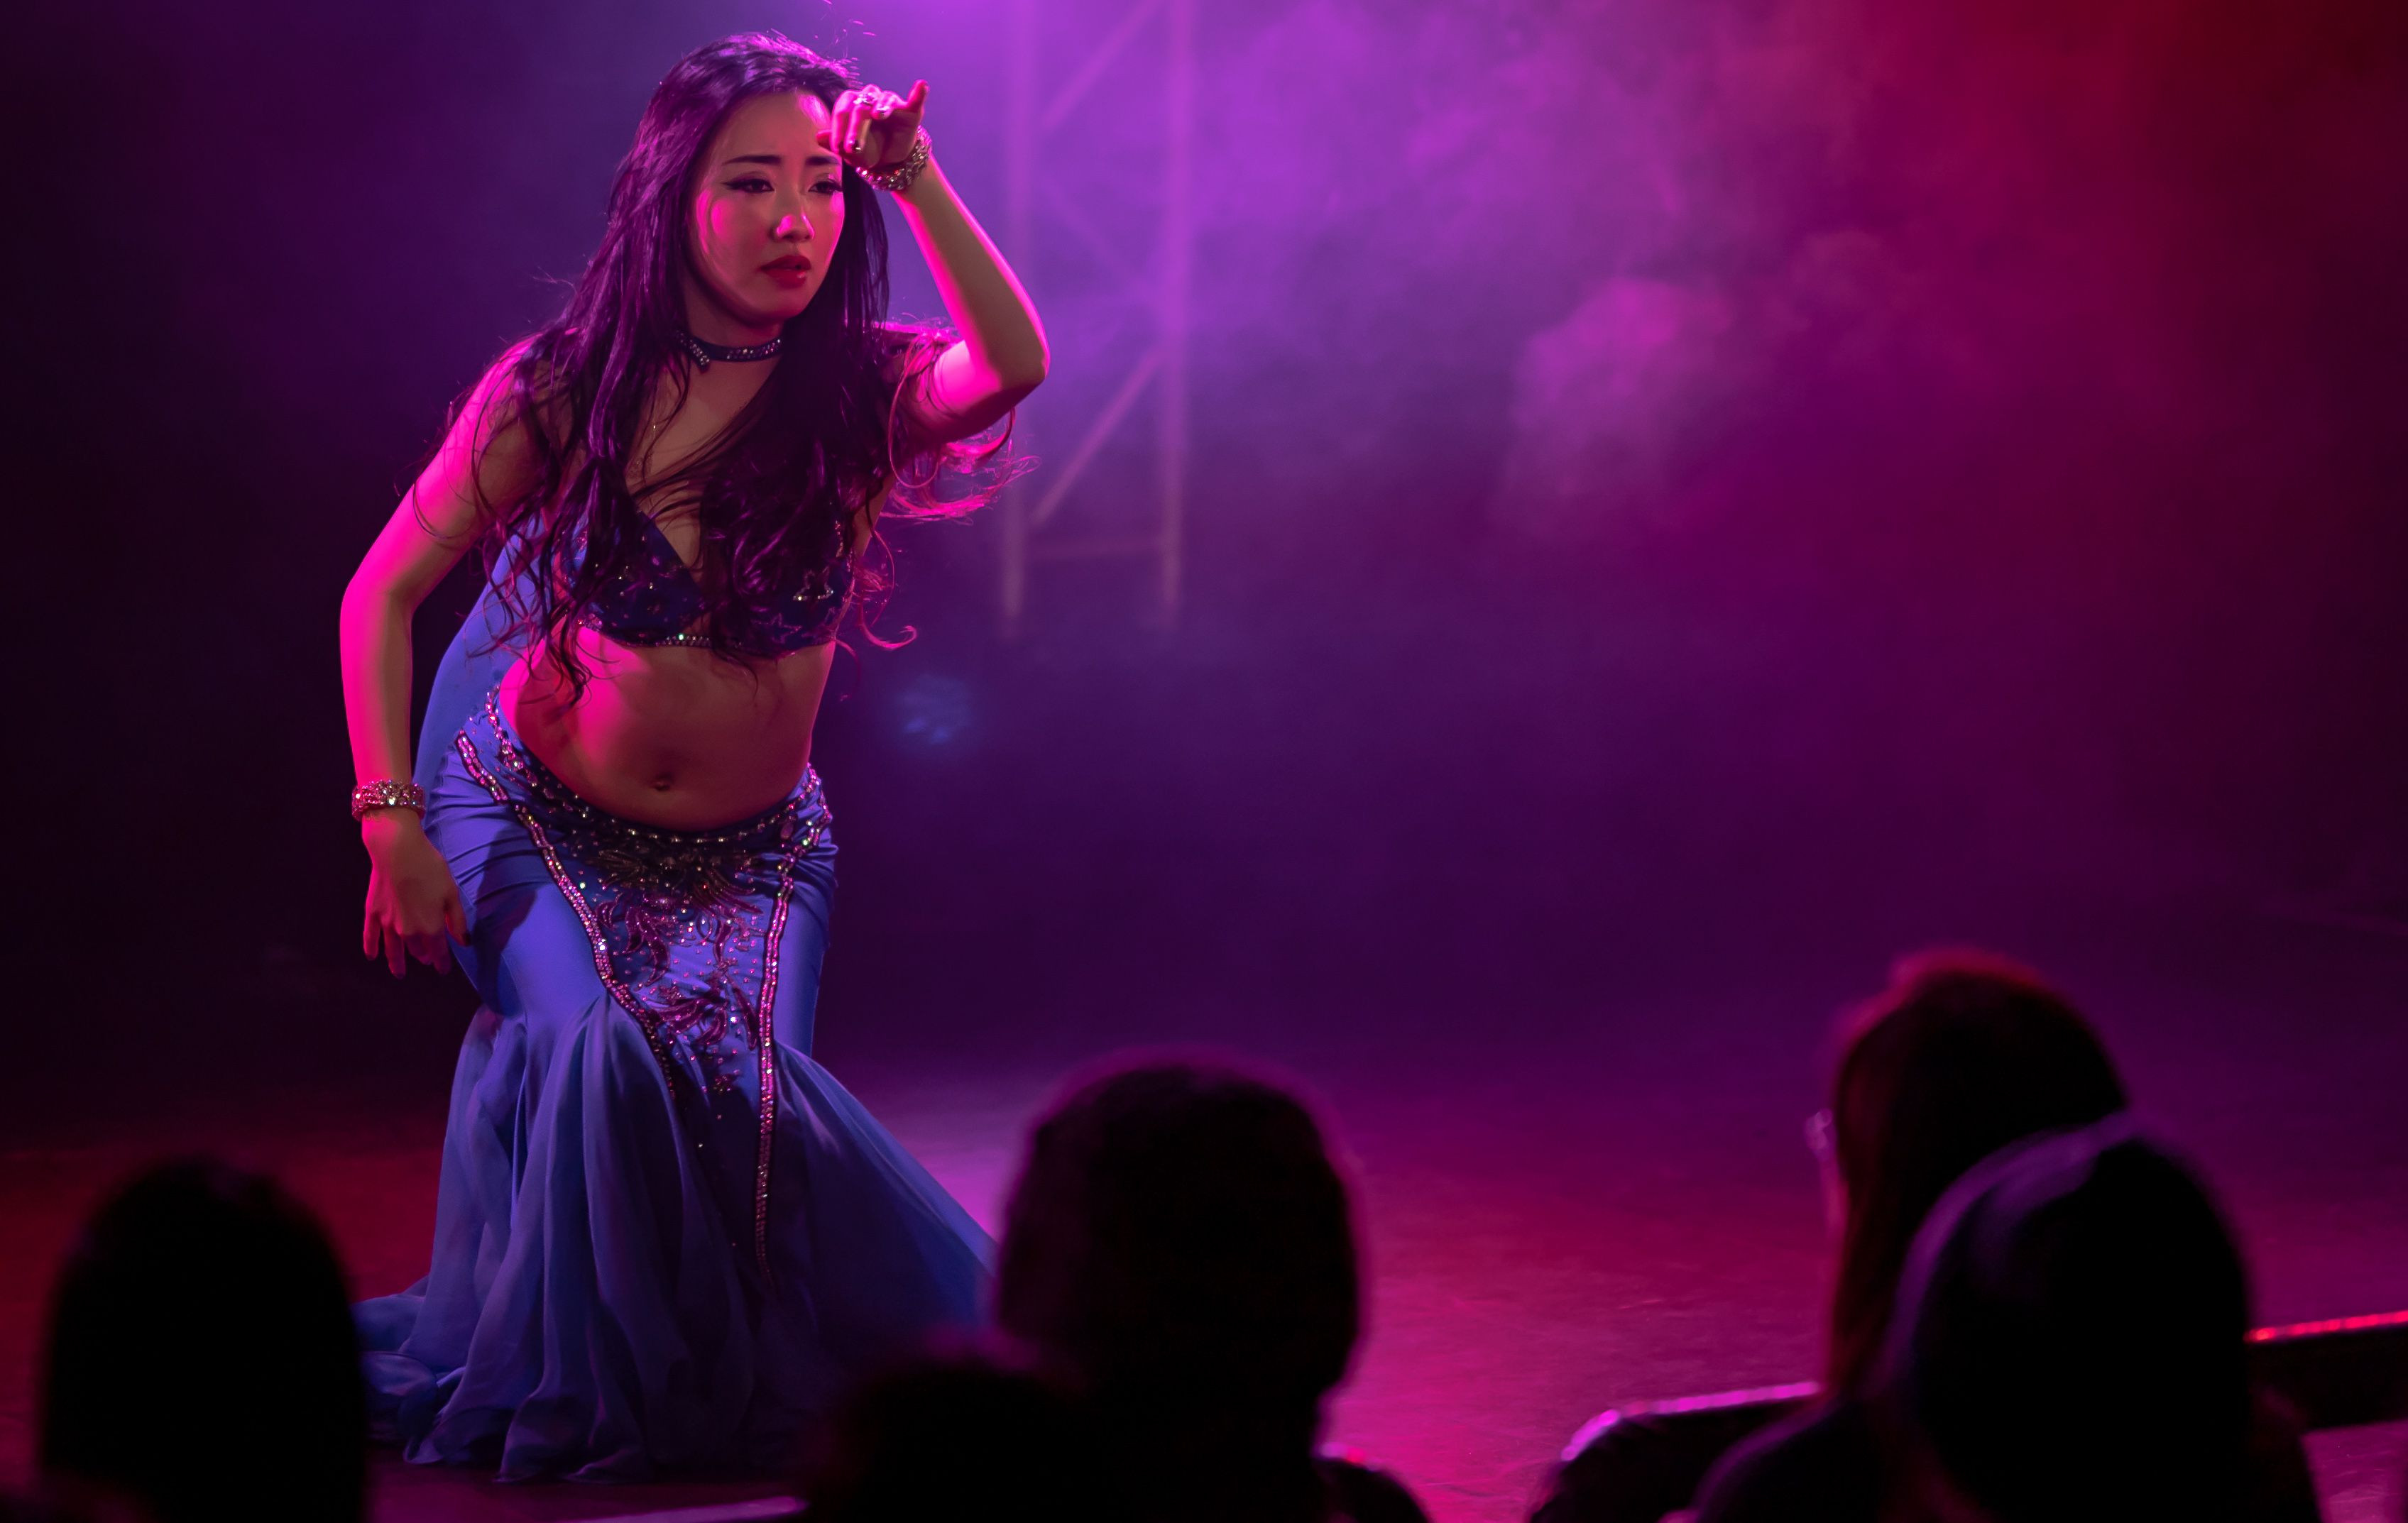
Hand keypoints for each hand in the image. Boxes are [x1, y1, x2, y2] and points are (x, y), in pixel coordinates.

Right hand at [360, 811, 467, 977]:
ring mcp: (387, 924)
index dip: (442, 962)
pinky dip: (371, 947)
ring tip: (399, 973)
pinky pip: (370, 936)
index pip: (438, 951)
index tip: (443, 970)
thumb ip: (457, 922)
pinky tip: (371, 956)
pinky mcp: (372, 912)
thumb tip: (464, 943)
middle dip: (423, 956)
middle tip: (425, 960)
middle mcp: (408, 931)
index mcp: (431, 928)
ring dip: (396, 962)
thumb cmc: (430, 870)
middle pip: (417, 950)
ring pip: (393, 949)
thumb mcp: (452, 894)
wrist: (398, 852)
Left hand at [822, 80, 928, 176]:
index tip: (839, 148)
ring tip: (879, 116)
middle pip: (861, 106)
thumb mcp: (850, 153)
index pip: (843, 110)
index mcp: (852, 105)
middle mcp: (871, 99)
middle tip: (854, 147)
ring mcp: (891, 104)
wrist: (890, 161)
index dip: (839, 128)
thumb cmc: (867, 151)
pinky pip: (916, 100)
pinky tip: (921, 85)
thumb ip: (836, 143)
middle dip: (857, 127)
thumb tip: (818, 137)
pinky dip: (919, 93)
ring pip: (885, 99)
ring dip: (882, 106)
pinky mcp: (911, 112)